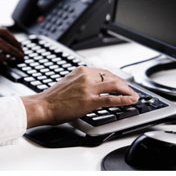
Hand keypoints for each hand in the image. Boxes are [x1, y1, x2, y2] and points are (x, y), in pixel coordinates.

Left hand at [0, 27, 23, 63]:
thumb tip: (4, 57)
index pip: (0, 41)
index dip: (12, 49)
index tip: (20, 55)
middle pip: (2, 33)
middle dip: (14, 42)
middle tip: (21, 51)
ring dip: (10, 42)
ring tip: (17, 50)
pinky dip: (2, 43)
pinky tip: (6, 49)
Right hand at [21, 66, 138, 127]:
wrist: (43, 105)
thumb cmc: (53, 97)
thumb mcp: (69, 82)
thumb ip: (82, 81)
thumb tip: (92, 85)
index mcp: (81, 71)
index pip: (104, 72)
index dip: (116, 77)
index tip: (120, 82)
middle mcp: (86, 76)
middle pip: (112, 77)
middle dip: (123, 83)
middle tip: (129, 89)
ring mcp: (88, 88)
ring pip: (114, 85)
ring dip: (127, 90)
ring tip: (132, 95)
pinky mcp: (89, 101)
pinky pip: (111, 99)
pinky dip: (124, 99)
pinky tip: (131, 100)